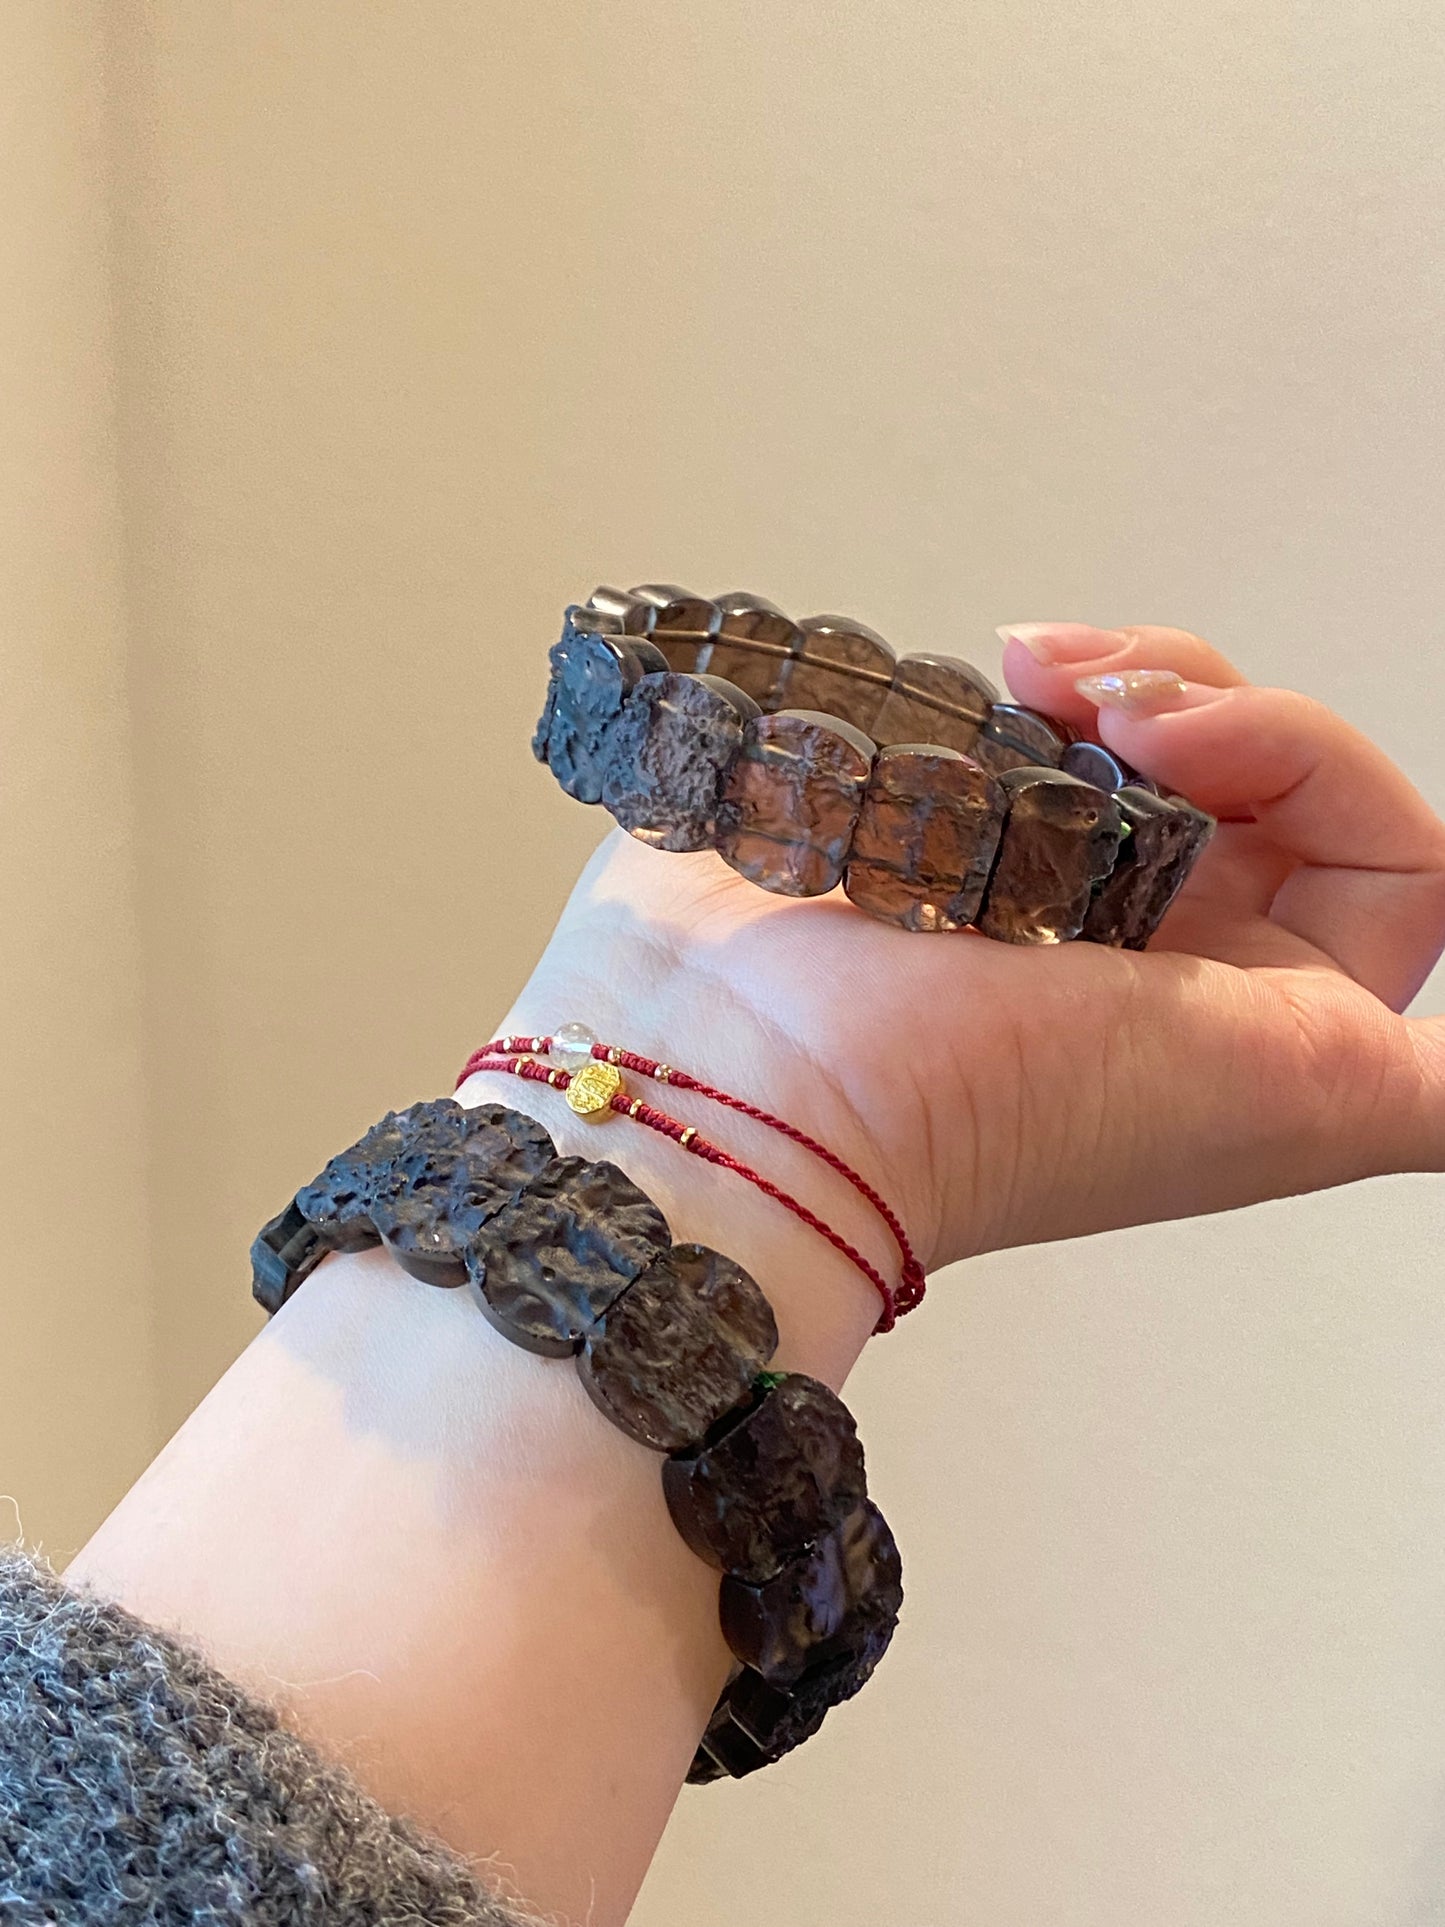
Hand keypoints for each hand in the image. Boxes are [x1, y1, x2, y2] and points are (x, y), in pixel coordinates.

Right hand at [507, 623, 1444, 1296]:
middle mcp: (1156, 947)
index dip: (1309, 766)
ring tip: (1029, 675)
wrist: (748, 1085)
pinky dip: (1018, 681)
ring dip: (1109, 668)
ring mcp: (1039, 881)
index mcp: (1253, 1011)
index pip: (1376, 849)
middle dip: (1196, 692)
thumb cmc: (998, 1110)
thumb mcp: (1309, 1104)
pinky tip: (980, 683)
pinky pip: (1025, 719)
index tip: (1187, 760)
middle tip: (1107, 710)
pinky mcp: (937, 830)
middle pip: (1257, 758)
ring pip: (1143, 720)